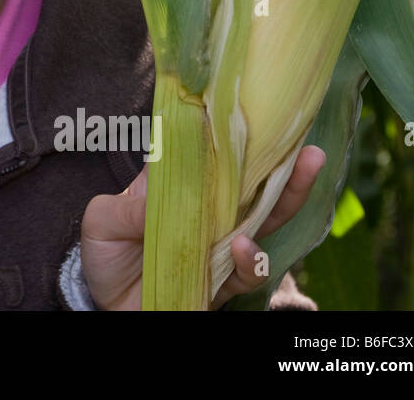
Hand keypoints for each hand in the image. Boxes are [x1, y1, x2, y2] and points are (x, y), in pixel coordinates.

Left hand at [78, 145, 325, 309]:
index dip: (239, 136)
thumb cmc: (106, 252)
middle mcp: (209, 214)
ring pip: (265, 224)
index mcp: (184, 188)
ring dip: (286, 202)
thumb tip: (156, 196)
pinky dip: (250, 259)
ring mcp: (219, 247)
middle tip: (311, 149)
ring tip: (294, 179)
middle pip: (256, 188)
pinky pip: (246, 272)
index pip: (216, 157)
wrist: (106, 303)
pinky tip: (244, 246)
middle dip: (288, 169)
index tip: (263, 111)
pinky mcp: (220, 283)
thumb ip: (126, 207)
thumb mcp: (102, 221)